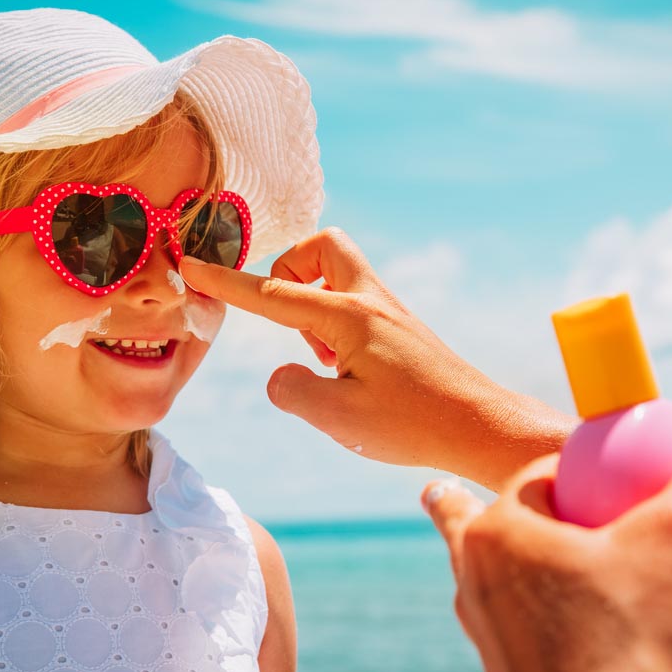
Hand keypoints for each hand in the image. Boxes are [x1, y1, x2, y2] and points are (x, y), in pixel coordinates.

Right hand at [179, 228, 576, 488]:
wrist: (480, 425)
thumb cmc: (413, 424)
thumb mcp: (338, 418)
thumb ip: (292, 391)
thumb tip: (280, 375)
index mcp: (348, 316)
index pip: (272, 293)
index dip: (226, 281)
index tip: (192, 264)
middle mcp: (370, 301)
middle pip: (320, 246)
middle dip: (290, 271)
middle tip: (294, 323)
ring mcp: (388, 311)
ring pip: (338, 272)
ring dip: (314, 303)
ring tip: (327, 361)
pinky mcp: (399, 327)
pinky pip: (354, 301)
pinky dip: (336, 323)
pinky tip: (349, 370)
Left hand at [422, 433, 671, 671]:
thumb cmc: (631, 642)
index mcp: (496, 536)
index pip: (537, 478)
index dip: (577, 470)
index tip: (611, 479)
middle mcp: (475, 584)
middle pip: (492, 526)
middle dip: (491, 508)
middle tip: (481, 496)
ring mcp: (487, 639)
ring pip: (496, 583)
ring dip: (508, 567)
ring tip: (508, 559)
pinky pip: (516, 635)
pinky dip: (531, 622)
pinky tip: (556, 632)